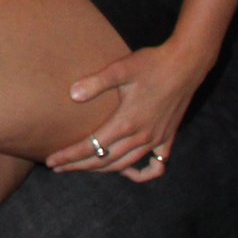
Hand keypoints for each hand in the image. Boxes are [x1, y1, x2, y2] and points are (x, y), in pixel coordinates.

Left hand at [46, 38, 213, 180]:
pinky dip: (141, 173)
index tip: (52, 162)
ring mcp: (156, 140)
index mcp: (126, 122)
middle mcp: (141, 137)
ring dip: (102, 169)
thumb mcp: (120, 69)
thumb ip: (96, 83)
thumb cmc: (151, 64)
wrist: (185, 64)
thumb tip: (72, 94)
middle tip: (58, 167)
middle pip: (104, 161)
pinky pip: (156, 166)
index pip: (91, 147)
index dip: (70, 156)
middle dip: (79, 166)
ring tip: (83, 167)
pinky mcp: (168, 138)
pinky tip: (128, 171)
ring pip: (125, 165)